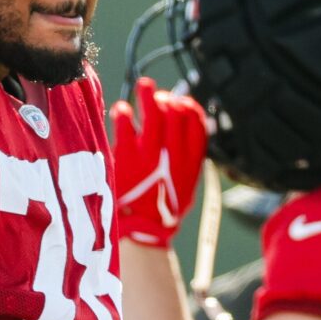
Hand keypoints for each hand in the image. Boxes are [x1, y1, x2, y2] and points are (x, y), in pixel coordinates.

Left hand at [110, 78, 208, 247]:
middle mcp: (173, 157)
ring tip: (144, 85)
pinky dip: (124, 113)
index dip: (191, 109)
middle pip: (176, 115)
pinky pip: (126, 125)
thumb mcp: (184, 186)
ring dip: (149, 95)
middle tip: (158, 96)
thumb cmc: (160, 209)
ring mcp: (150, 155)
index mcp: (190, 164)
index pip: (198, 126)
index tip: (182, 101)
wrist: (141, 233)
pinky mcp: (127, 156)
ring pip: (154, 114)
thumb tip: (188, 134)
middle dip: (168, 100)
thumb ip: (187, 161)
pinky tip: (121, 109)